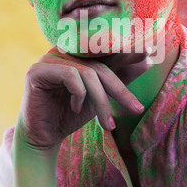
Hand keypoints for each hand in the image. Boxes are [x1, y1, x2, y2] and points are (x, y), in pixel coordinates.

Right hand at [15, 47, 152, 149]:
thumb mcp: (101, 97)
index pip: (106, 50)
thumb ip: (120, 78)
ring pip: (88, 73)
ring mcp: (48, 58)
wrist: (44, 136)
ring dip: (101, 101)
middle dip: (120, 90)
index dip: (127, 53)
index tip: (150, 56)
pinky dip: (80, 95)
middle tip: (136, 109)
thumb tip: (147, 61)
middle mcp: (63, 50)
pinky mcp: (37, 71)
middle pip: (100, 65)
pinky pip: (70, 76)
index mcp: (77, 52)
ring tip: (107, 124)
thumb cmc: (71, 114)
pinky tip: (76, 109)